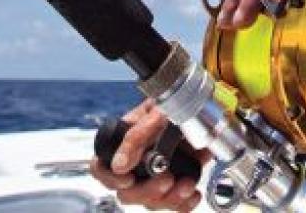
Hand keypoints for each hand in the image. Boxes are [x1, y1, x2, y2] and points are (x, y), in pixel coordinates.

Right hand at [86, 99, 208, 211]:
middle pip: (127, 193)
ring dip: (169, 198)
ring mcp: (155, 175)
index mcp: (123, 142)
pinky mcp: (175, 184)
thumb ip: (135, 136)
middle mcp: (136, 162)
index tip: (128, 179)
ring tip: (187, 184)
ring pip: (150, 201)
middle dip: (148, 191)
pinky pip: (173, 205)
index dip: (109, 179)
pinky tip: (192, 193)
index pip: (101, 167)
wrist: (204, 110)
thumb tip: (118, 165)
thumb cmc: (175, 104)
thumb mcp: (155, 113)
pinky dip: (183, 204)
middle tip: (167, 179)